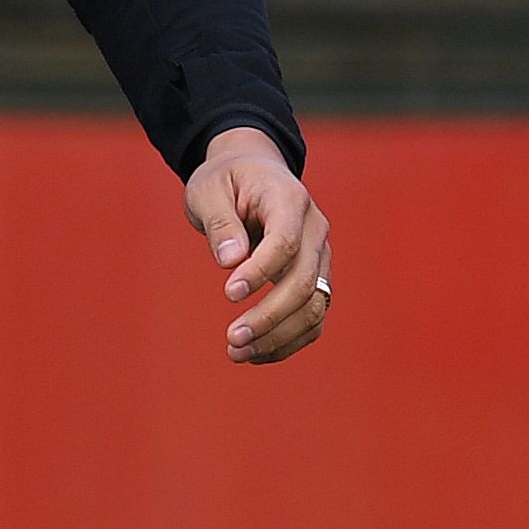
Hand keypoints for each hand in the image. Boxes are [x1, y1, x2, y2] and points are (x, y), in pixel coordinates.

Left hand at [186, 126, 330, 364]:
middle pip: (305, 281)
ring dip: (279, 337)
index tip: (228, 294)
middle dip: (269, 316)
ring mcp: (320, 256)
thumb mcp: (208, 190)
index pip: (286, 242)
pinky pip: (312, 317)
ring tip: (237, 353)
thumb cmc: (226, 180)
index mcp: (290, 199)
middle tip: (231, 339)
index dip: (260, 272)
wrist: (252, 174)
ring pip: (314, 306)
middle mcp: (315, 229)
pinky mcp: (316, 278)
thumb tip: (231, 261)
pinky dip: (288, 341)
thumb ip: (220, 223)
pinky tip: (255, 354)